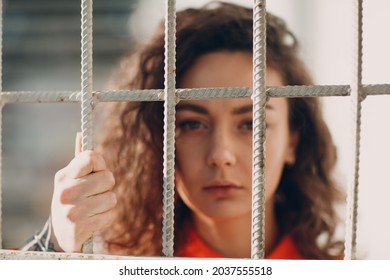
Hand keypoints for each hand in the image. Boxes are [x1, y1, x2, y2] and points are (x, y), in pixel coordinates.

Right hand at [50, 133, 116, 251]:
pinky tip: (93, 218)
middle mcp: (66, 192)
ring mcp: (72, 210)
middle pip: (108, 178)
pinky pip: (110, 215)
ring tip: (94, 207)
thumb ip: (79, 159)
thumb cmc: (71, 199)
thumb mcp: (70, 179)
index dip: (101, 164)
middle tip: (96, 192)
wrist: (60, 234)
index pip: (91, 157)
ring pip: (112, 197)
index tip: (97, 171)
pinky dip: (106, 217)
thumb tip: (81, 133)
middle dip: (107, 186)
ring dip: (107, 203)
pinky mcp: (80, 227)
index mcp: (64, 176)